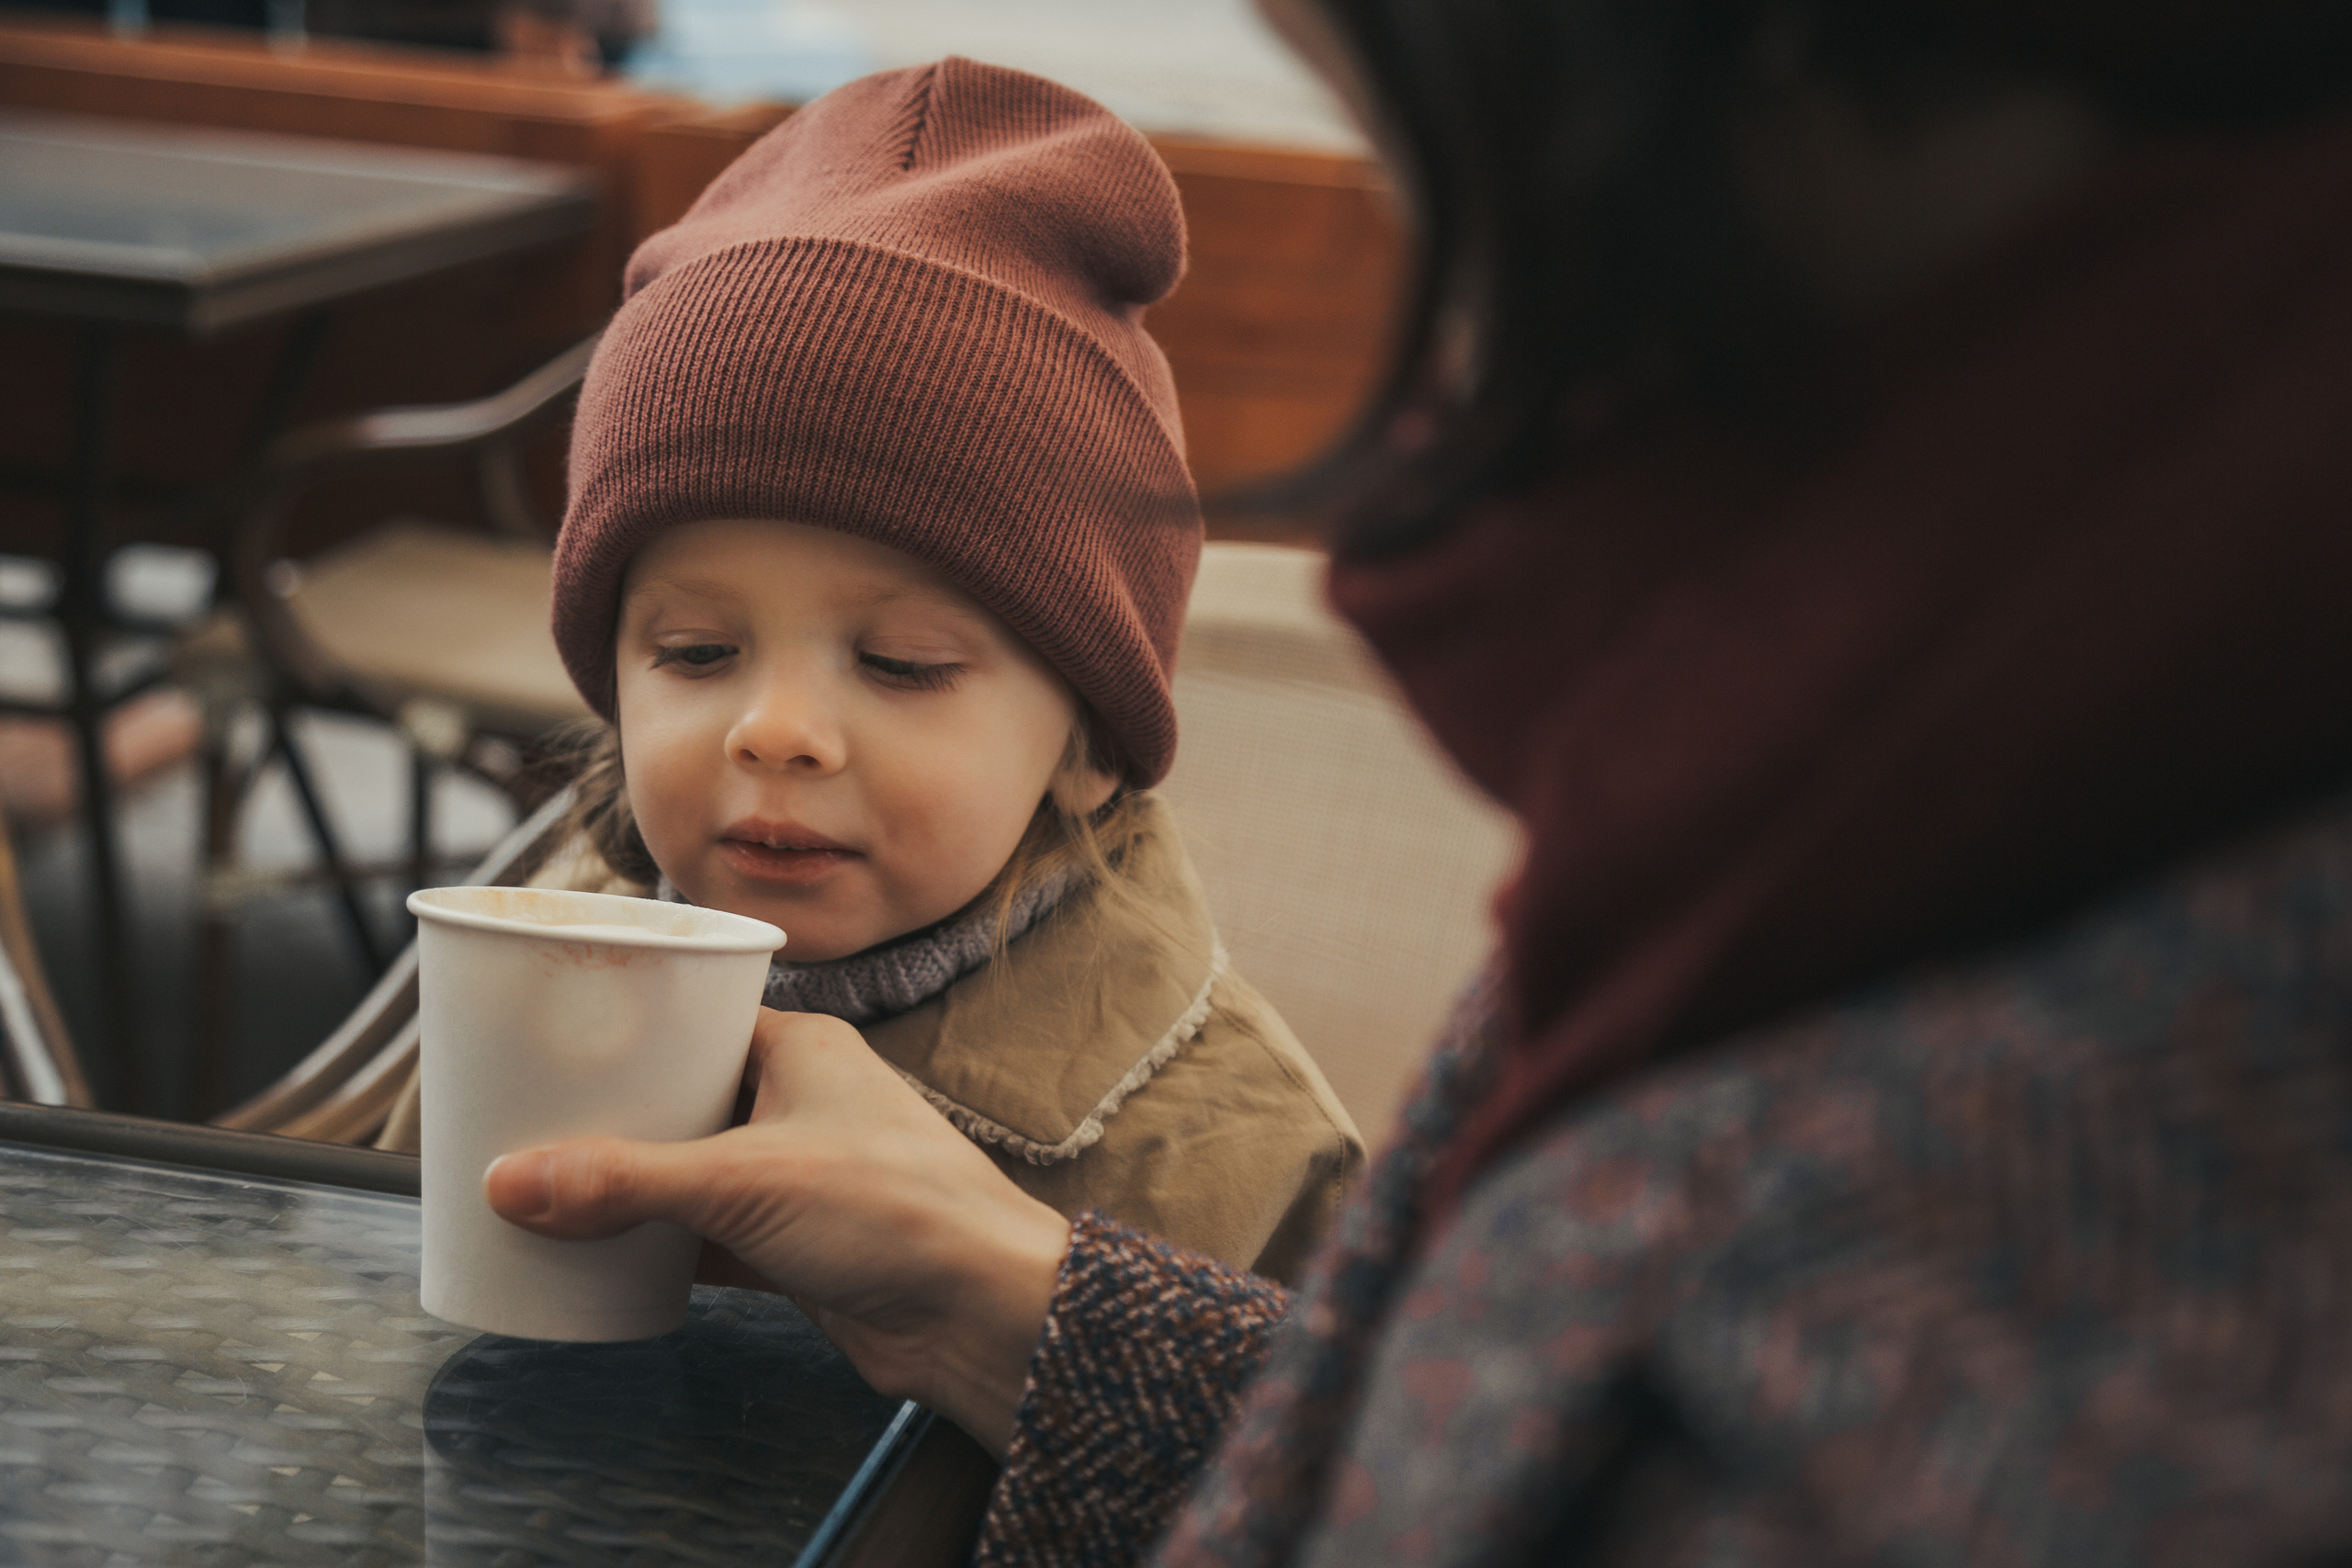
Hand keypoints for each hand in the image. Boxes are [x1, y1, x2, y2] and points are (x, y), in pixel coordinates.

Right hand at [483, 1008, 1071, 1454]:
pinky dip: (658, 1246)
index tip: (543, 1043)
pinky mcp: (797, 1243)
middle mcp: (800, 1100)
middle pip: (681, 1095)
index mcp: (800, 1048)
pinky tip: (599, 1258)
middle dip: (609, 1116)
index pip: (692, 1016)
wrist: (980, 1314)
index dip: (620, 1029)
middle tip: (521, 1125)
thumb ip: (625, 1183)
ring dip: (629, 1186)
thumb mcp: (743, 1184)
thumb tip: (508, 1181)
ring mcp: (799, 1173)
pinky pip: (706, 1234)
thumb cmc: (899, 1212)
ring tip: (540, 1191)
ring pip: (690, 1169)